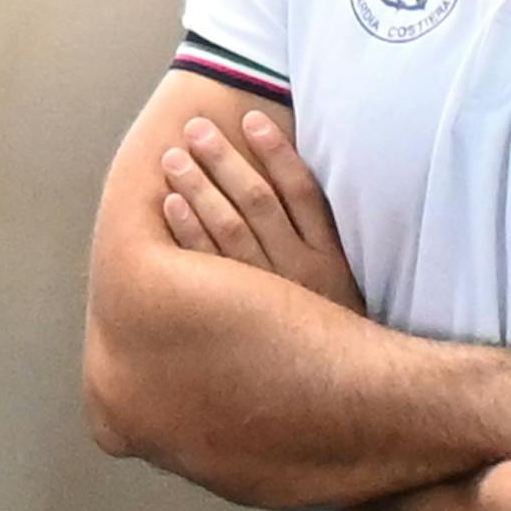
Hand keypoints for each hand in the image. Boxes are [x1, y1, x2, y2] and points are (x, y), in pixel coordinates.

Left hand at [152, 94, 370, 313]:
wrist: (338, 392)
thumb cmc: (329, 330)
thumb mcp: (339, 282)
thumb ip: (317, 236)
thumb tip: (285, 182)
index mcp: (328, 257)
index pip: (303, 191)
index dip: (276, 152)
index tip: (251, 118)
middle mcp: (299, 273)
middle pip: (259, 203)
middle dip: (225, 162)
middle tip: (196, 130)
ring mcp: (269, 297)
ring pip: (231, 231)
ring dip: (199, 190)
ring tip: (174, 158)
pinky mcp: (242, 318)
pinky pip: (211, 270)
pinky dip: (189, 234)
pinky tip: (171, 205)